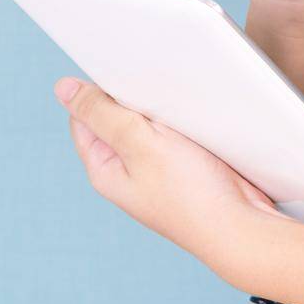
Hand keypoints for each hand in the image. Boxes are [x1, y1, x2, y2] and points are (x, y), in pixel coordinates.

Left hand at [53, 75, 285, 288]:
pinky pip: (177, 131)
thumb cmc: (191, 195)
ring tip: (181, 111)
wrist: (242, 226)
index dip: (102, 90)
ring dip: (164, 108)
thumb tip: (62, 88)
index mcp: (105, 168)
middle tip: (158, 94)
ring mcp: (157, 169)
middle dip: (136, 98)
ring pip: (151, 121)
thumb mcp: (140, 145)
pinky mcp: (185, 166)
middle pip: (118, 115)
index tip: (126, 77)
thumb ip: (102, 114)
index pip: (86, 115)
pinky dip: (185, 119)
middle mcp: (127, 170)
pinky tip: (198, 120)